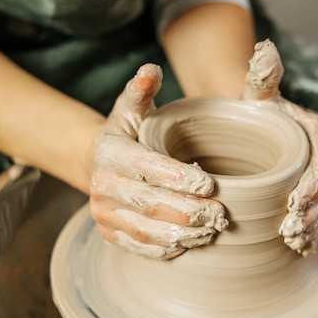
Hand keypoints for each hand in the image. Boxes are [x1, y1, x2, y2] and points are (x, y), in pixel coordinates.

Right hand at [89, 64, 227, 258]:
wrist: (96, 165)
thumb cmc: (126, 135)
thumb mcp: (132, 109)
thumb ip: (142, 90)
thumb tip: (152, 69)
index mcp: (110, 153)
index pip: (146, 168)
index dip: (178, 178)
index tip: (210, 185)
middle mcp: (102, 187)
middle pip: (150, 204)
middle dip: (189, 212)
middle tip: (220, 215)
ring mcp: (104, 214)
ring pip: (146, 230)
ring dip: (182, 235)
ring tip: (212, 231)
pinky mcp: (110, 235)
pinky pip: (140, 247)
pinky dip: (166, 249)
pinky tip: (190, 244)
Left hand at [242, 39, 317, 255]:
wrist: (253, 126)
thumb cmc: (252, 110)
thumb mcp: (256, 93)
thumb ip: (262, 76)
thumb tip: (265, 51)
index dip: (313, 181)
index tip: (295, 201)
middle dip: (312, 210)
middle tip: (292, 229)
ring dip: (313, 225)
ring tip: (295, 242)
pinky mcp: (314, 194)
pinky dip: (313, 231)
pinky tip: (301, 248)